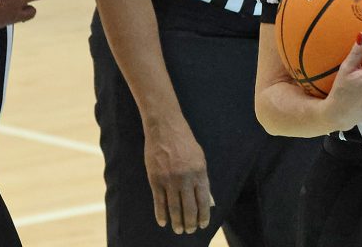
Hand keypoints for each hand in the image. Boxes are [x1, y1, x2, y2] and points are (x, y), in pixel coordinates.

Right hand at [142, 120, 212, 234]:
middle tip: (189, 231)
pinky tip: (163, 222)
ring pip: (174, 207)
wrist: (165, 129)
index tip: (203, 225)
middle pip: (189, 207)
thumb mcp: (200, 158)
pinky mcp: (155, 179)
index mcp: (199, 173)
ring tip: (178, 230)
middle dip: (190, 222)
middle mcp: (185, 178)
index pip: (203, 200)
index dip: (203, 215)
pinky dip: (161, 214)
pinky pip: (158, 201)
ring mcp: (169, 180)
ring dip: (176, 221)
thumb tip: (206, 199)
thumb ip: (202, 179)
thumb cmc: (185, 143)